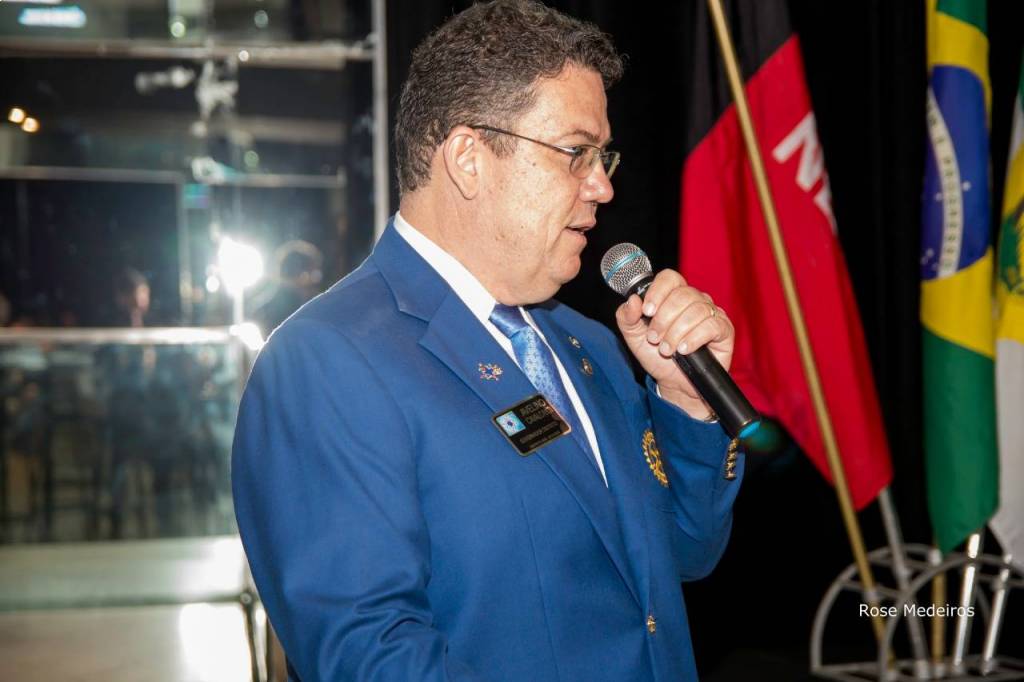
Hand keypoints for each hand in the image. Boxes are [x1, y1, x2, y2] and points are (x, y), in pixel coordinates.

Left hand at [614, 270, 734, 418]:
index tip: (647, 311)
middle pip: (682, 295)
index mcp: (673, 296)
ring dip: (676, 332)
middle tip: (654, 339)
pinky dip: (694, 338)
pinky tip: (684, 350)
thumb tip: (632, 300)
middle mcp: (694, 300)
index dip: (657, 291)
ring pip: (696, 310)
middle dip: (664, 319)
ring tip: (667, 349)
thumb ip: (626, 317)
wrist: (674, 383)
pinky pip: (711, 325)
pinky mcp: (724, 329)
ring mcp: (711, 313)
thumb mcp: (634, 337)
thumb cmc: (656, 356)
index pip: (669, 278)